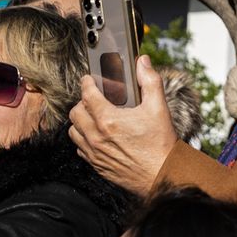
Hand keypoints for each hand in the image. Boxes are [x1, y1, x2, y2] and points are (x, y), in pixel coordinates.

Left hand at [69, 55, 177, 196]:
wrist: (163, 175)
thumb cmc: (161, 144)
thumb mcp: (159, 108)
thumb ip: (150, 82)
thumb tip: (143, 62)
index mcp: (109, 120)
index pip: (87, 95)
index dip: (86, 83)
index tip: (88, 80)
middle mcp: (96, 136)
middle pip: (75, 112)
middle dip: (82, 102)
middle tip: (94, 99)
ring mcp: (94, 152)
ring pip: (73, 130)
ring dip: (80, 121)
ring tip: (93, 117)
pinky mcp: (96, 164)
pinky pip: (79, 148)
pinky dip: (84, 139)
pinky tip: (97, 136)